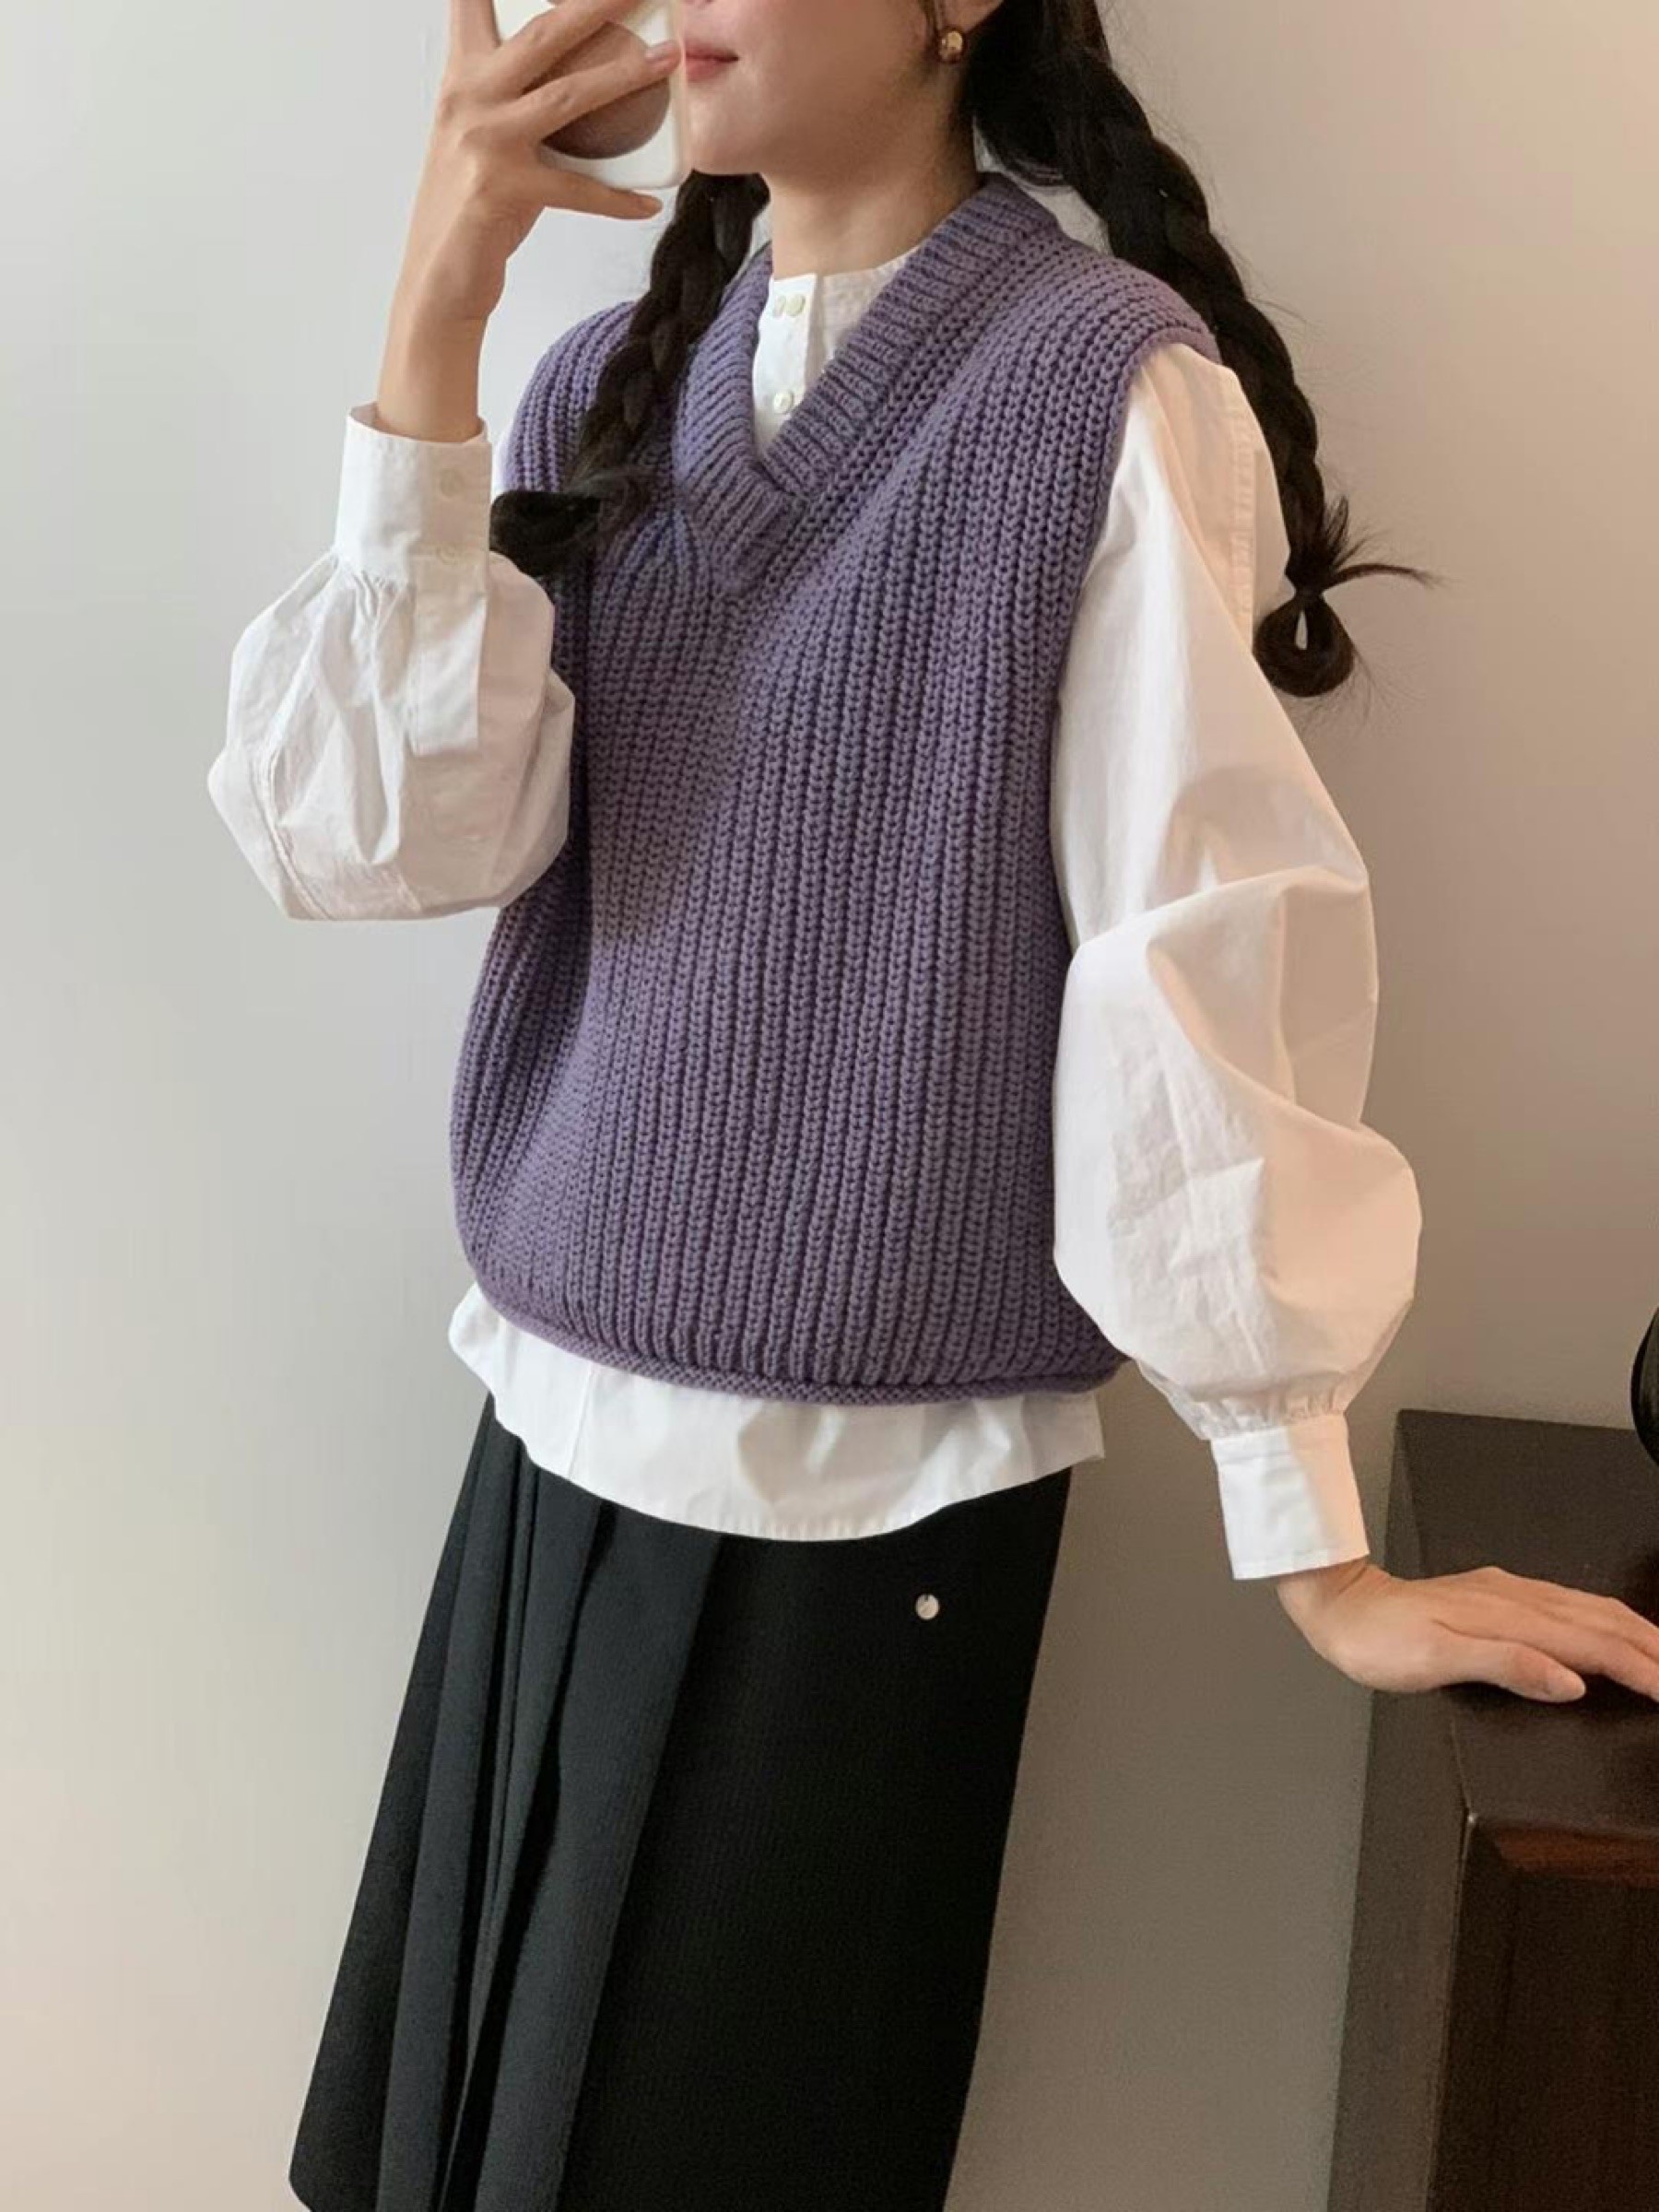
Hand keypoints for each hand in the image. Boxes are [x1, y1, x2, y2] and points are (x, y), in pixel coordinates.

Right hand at [399, 0, 681, 330]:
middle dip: (597, 3)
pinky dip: (616, 199)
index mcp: (463, 76)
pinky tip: (647, 202)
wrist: (439, 277)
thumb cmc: (472, 203)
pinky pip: (576, 189)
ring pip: (567, 96)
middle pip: (543, 31)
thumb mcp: (483, 133)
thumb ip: (516, 94)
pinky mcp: (501, 191)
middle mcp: (468, 97)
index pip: (474, 2)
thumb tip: (581, 69)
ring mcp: (483, 142)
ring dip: (625, 74)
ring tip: (668, 58)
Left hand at [1274, 1558, 1658, 1702]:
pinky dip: (1602, 1621)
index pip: (1595, 1646)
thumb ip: (1508, 1665)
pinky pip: (1567, 1605)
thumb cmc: (1378, 1639)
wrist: (1340, 1604)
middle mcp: (1516, 1598)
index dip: (1642, 1669)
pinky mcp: (1496, 1594)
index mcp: (1510, 1617)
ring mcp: (1507, 1593)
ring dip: (1634, 1632)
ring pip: (1589, 1609)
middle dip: (1652, 1648)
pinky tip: (1604, 1629)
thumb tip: (1572, 1680)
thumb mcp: (1436, 1660)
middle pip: (1603, 1622)